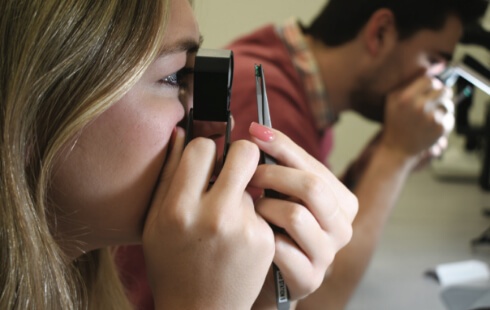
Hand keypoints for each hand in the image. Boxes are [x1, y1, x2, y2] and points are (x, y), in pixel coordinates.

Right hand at [143, 127, 274, 309]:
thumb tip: (181, 132)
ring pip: (253, 183)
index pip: (202, 147)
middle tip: (235, 166)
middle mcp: (214, 215)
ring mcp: (243, 229)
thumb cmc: (171, 264)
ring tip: (227, 219)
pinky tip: (238, 238)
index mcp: (179, 208)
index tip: (207, 158)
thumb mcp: (155, 222)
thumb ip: (168, 174)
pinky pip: (261, 209)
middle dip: (241, 154)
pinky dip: (252, 217)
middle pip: (244, 153)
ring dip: (243, 192)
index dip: (206, 149)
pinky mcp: (264, 240)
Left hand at [247, 123, 357, 306]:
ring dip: (264, 209)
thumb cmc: (274, 226)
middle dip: (272, 175)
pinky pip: (282, 249)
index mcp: (342, 201)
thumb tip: (257, 130)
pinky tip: (252, 236)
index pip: (313, 167)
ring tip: (250, 210)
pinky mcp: (309, 278)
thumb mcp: (282, 191)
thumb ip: (280, 163)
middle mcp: (343, 228)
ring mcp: (328, 255)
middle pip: (311, 187)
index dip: (282, 147)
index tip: (254, 132)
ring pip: (296, 216)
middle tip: (246, 175)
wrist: (266, 272)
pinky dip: (262, 238)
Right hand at [382, 75, 453, 163]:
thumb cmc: (395, 121)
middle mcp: (419, 106)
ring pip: (448, 104)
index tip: (429, 91)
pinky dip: (443, 120)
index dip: (432, 85)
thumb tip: (436, 67)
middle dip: (441, 94)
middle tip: (434, 101)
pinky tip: (432, 125)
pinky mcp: (439, 129)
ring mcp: (431, 118)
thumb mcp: (393, 98)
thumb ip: (411, 81)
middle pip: (444, 90)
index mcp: (406, 97)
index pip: (430, 80)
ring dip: (443, 108)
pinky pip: (450, 117)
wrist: (397, 147)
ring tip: (431, 115)